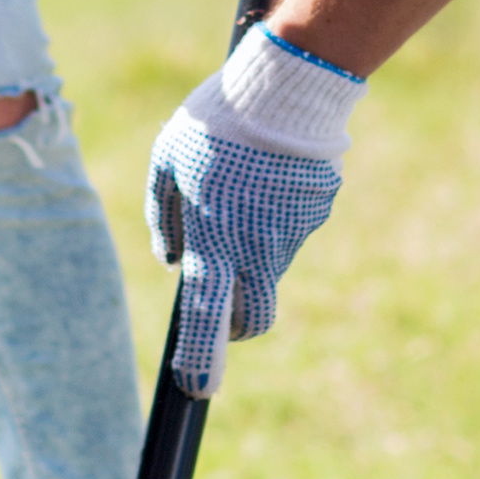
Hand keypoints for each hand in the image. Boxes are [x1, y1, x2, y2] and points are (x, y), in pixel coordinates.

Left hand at [144, 26, 360, 391]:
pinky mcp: (317, 211)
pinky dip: (276, 212)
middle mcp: (256, 249)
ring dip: (252, 245)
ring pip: (269, 261)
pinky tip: (268, 169)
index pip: (204, 320)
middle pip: (253, 317)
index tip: (196, 390)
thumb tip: (169, 257)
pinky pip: (290, 225)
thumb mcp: (168, 161)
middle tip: (223, 300)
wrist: (286, 87)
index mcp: (213, 242)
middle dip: (237, 325)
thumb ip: (162, 215)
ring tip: (241, 184)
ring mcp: (292, 234)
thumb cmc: (214, 123)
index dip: (200, 362)